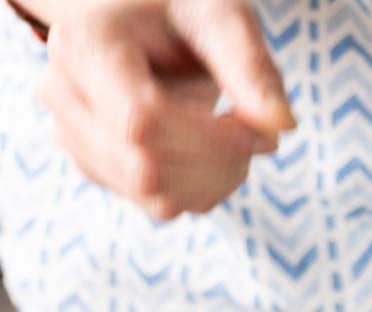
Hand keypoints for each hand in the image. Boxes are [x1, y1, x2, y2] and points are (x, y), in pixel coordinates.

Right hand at [35, 0, 294, 220]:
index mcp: (84, 43)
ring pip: (156, 198)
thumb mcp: (221, 17)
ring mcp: (73, 135)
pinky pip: (161, 206)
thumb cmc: (184, 16)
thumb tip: (281, 124)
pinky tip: (216, 152)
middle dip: (221, 163)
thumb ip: (250, 64)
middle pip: (148, 168)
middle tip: (259, 132)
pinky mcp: (97, 167)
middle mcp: (63, 93)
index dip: (212, 141)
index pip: (142, 122)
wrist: (145, 25)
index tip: (262, 131)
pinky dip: (206, 190)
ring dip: (219, 180)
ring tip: (239, 136)